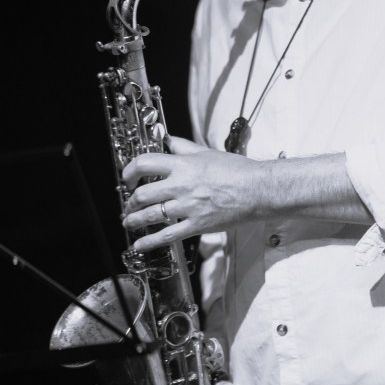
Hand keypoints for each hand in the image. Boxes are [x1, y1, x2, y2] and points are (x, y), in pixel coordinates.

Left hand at [121, 136, 254, 251]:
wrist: (257, 190)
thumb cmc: (237, 170)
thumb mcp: (207, 152)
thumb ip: (184, 147)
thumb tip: (168, 140)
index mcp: (183, 165)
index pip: (144, 164)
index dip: (129, 172)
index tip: (127, 178)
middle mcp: (181, 185)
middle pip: (142, 194)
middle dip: (129, 202)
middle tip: (128, 205)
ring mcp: (188, 207)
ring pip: (150, 215)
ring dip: (134, 220)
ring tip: (129, 222)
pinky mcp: (197, 225)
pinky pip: (167, 235)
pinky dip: (149, 241)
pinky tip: (140, 244)